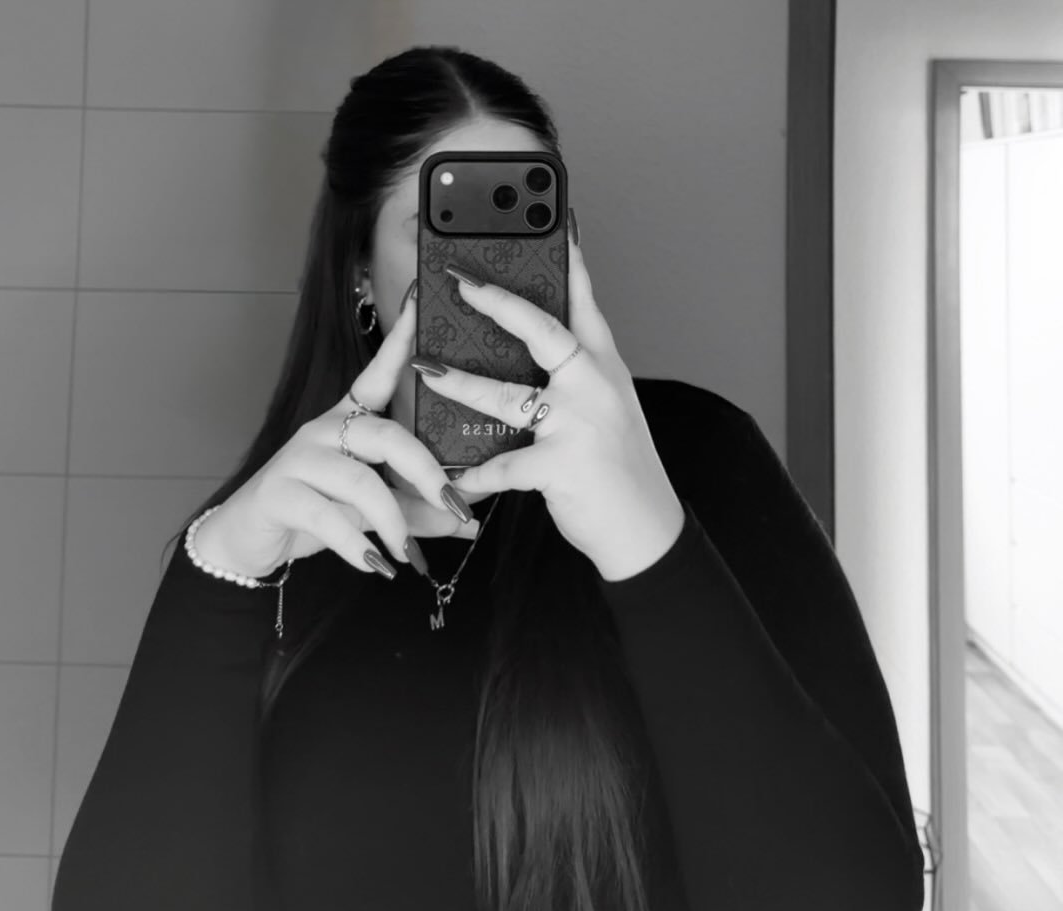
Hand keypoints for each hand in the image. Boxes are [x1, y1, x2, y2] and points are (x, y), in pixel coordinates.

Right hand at [195, 281, 478, 581]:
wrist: (252, 539)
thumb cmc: (319, 513)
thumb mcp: (375, 512)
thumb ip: (420, 513)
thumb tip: (468, 524)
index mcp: (349, 422)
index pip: (377, 376)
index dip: (400, 342)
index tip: (422, 303)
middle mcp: (325, 430)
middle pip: (386, 435)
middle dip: (427, 473)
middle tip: (456, 507)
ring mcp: (299, 459)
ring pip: (360, 481)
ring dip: (393, 521)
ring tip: (408, 554)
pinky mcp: (280, 492)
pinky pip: (327, 516)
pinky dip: (358, 546)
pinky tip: (377, 566)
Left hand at [413, 234, 685, 580]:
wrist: (645, 527)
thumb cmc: (621, 467)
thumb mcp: (608, 410)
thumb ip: (576, 379)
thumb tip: (532, 357)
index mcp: (604, 368)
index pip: (585, 303)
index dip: (570, 261)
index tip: (555, 221)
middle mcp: (594, 387)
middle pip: (544, 331)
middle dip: (498, 303)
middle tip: (460, 281)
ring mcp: (579, 424)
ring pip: (509, 395)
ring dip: (462, 383)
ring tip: (427, 369)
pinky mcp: (563, 465)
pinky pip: (506, 464)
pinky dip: (477, 473)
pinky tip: (455, 474)